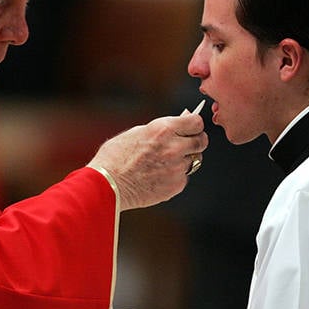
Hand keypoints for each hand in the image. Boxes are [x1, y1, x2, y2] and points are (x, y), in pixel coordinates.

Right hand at [87, 110, 206, 210]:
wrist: (107, 185)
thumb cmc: (115, 157)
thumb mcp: (136, 133)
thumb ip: (160, 129)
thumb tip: (178, 125)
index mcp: (164, 129)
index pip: (196, 122)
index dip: (194, 125)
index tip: (191, 128)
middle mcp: (174, 147)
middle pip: (202, 141)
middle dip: (196, 141)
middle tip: (186, 144)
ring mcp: (177, 167)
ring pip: (194, 160)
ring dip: (184, 160)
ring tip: (165, 163)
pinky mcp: (176, 185)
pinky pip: (184, 176)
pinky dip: (175, 176)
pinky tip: (159, 176)